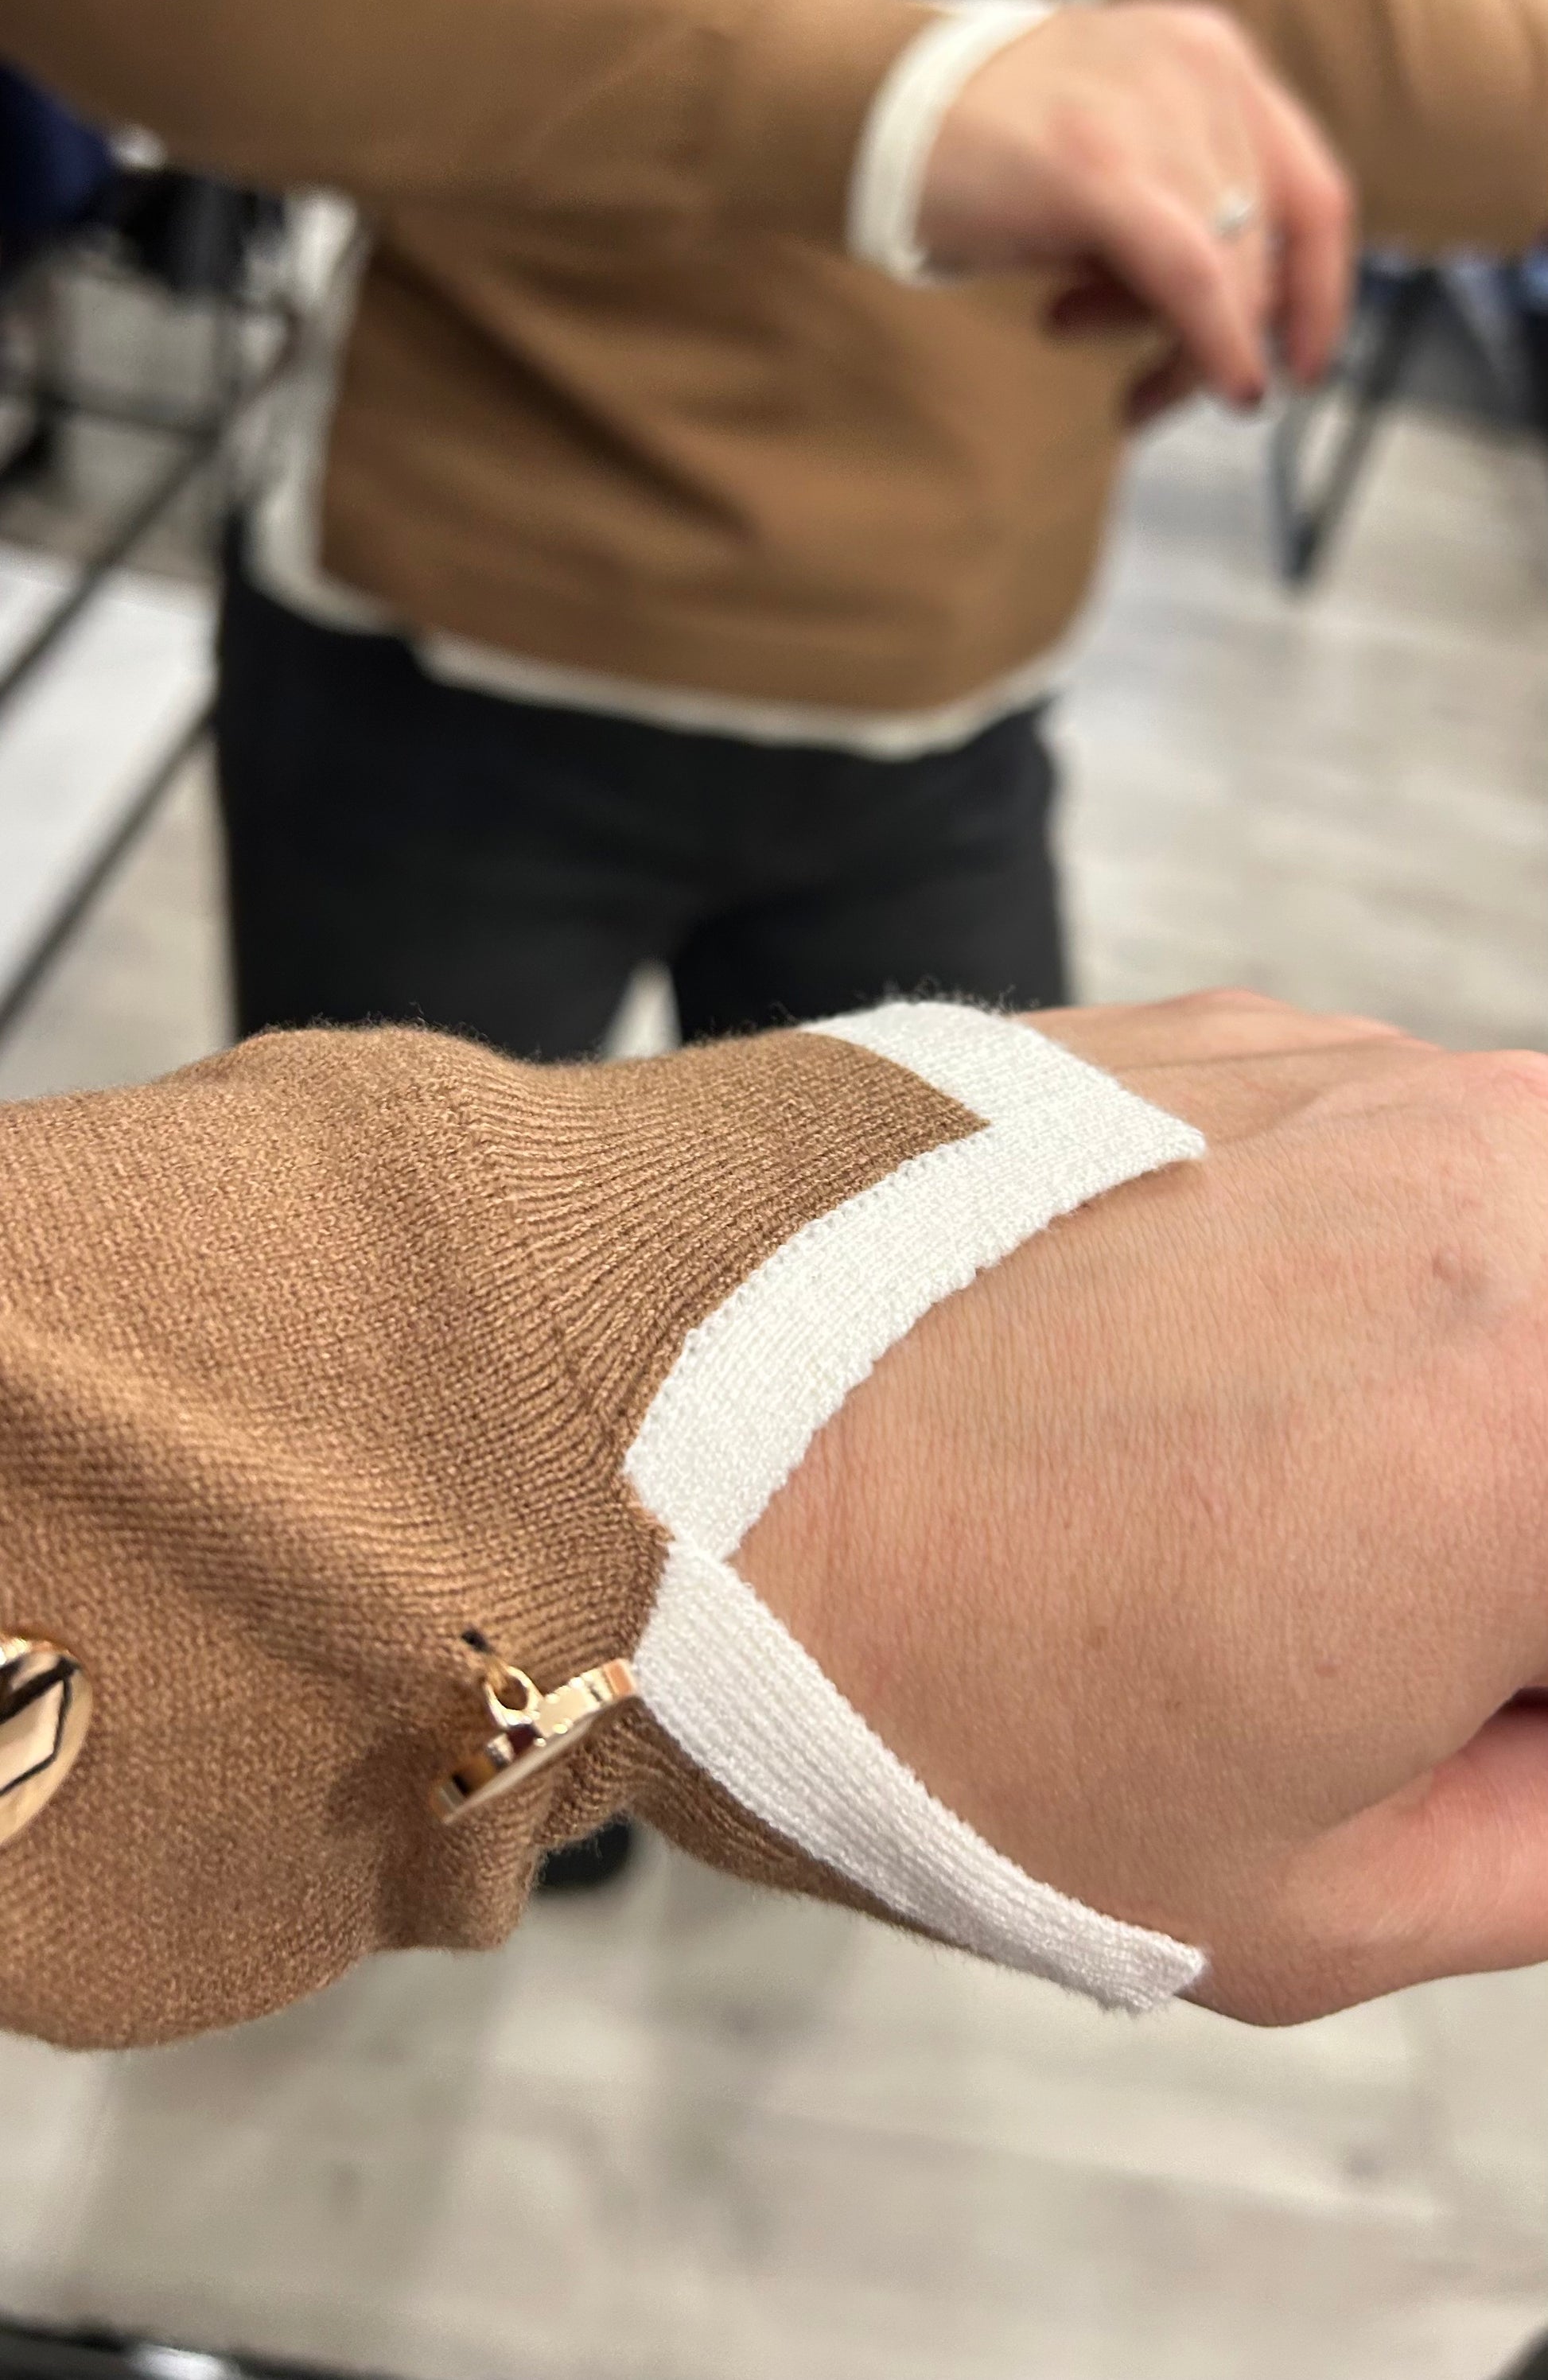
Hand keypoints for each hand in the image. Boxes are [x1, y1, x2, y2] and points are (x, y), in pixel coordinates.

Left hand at [735, 992, 1547, 2023]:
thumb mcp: (1318, 1893)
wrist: (631, 1418)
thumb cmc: (934, 1673)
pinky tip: (1220, 1392)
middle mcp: (1508, 1186)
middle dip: (1510, 1531)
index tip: (1477, 1696)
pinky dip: (1396, 1289)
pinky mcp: (1257, 1034)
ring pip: (1528, 1268)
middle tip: (1426, 1640)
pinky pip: (1424, 1177)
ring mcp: (1381, 1078)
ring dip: (1484, 1398)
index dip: (1525, 1666)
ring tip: (1307, 1519)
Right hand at [917, 0, 1349, 405]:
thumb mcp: (1112, 154)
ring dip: (1184, 352)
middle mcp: (1200, 71)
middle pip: (1267, 248)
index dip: (1324, 291)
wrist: (869, 105)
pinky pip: (1196, 280)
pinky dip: (1214, 348)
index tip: (1305, 365)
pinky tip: (1199, 392)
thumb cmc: (984, 147)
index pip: (1313, 188)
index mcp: (1212, 55)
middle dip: (1227, 337)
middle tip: (1150, 391)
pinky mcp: (1099, 167)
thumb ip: (1183, 201)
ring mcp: (1152, 113)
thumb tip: (1242, 318)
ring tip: (1105, 364)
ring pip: (1233, 275)